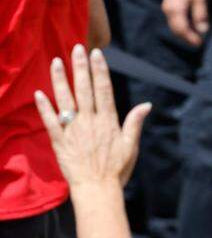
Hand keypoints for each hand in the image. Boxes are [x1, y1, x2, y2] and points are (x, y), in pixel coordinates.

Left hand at [33, 45, 150, 187]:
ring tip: (57, 62)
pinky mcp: (60, 141)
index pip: (104, 89)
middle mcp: (90, 121)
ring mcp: (73, 130)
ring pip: (65, 99)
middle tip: (76, 48)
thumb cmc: (118, 170)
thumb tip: (146, 104)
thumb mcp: (131, 146)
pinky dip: (44, 107)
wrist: (98, 189)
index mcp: (108, 121)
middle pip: (84, 89)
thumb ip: (135, 123)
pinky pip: (50, 121)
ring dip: (60, 80)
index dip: (100, 70)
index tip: (96, 54)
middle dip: (80, 67)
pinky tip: (39, 94)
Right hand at [162, 0, 209, 45]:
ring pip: (174, 26)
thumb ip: (200, 14)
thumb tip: (202, 30)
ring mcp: (167, 8)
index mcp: (175, 9)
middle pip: (176, 30)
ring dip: (184, 33)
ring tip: (196, 36)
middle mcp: (168, 10)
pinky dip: (182, 26)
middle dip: (187, 38)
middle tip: (199, 42)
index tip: (200, 43)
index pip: (182, 29)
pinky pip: (174, 20)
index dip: (190, 38)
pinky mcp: (169, 5)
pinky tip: (192, 26)